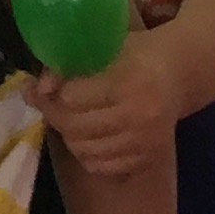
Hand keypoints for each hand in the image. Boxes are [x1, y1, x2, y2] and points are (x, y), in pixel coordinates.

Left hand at [26, 33, 176, 185]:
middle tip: (51, 105)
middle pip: (75, 126)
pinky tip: (90, 136)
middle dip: (55, 115)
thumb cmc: (135, 55)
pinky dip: (87, 153)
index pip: (72, 98)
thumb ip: (67, 64)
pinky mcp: (147, 159)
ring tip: (71, 119)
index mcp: (130, 81)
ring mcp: (145, 142)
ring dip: (69, 135)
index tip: (49, 87)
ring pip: (83, 150)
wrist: (178, 75)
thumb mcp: (103, 46)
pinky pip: (100, 166)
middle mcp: (141, 115)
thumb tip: (37, 89)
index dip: (55, 93)